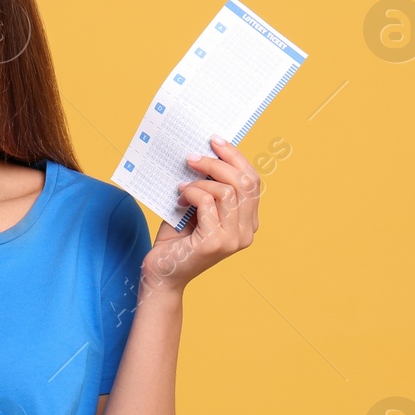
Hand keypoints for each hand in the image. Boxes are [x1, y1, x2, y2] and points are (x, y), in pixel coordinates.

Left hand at [144, 135, 259, 292]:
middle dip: (218, 163)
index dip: (236, 158)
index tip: (215, 141)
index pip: (253, 182)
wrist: (161, 273)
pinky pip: (208, 203)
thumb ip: (208, 185)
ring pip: (228, 191)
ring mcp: (233, 240)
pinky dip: (192, 194)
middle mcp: (246, 233)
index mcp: (247, 223)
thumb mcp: (197, 207)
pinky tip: (180, 199)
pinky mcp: (215, 243)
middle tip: (193, 157)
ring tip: (183, 185)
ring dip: (201, 181)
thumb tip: (207, 151)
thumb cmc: (176, 240)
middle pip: (245, 183)